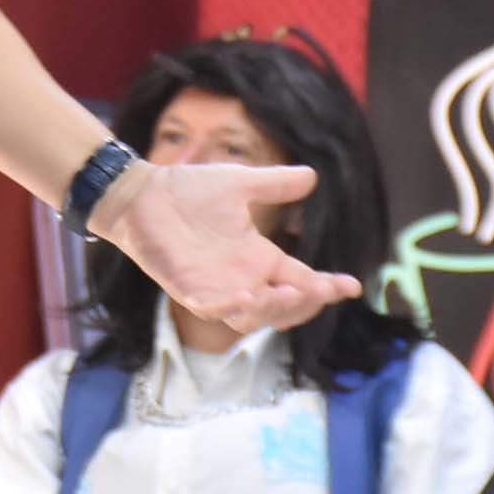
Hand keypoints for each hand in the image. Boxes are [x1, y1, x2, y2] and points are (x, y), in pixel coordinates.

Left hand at [90, 161, 364, 334]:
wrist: (141, 192)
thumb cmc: (187, 191)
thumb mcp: (240, 184)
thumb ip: (275, 185)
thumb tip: (313, 175)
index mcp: (258, 258)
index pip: (301, 280)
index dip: (327, 287)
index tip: (352, 286)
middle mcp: (242, 279)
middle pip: (283, 308)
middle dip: (306, 303)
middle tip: (321, 288)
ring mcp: (214, 288)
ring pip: (252, 317)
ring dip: (273, 309)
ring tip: (289, 293)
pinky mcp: (187, 288)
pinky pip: (211, 308)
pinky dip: (229, 307)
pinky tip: (245, 297)